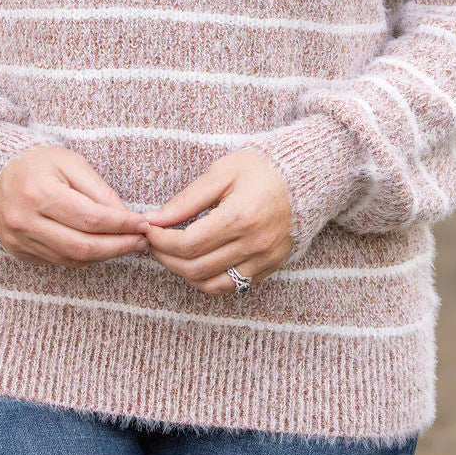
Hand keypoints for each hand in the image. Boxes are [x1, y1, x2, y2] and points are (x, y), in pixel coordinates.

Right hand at [0, 145, 150, 264]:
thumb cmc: (40, 163)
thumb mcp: (72, 163)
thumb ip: (100, 191)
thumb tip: (127, 219)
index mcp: (39, 193)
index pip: (90, 218)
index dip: (121, 225)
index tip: (143, 224)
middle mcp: (25, 221)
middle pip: (82, 246)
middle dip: (119, 246)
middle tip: (142, 241)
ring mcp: (19, 240)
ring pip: (72, 258)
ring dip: (105, 255)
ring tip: (127, 244)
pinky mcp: (18, 252)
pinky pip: (59, 261)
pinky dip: (85, 257)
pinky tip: (102, 247)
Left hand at [139, 149, 293, 294]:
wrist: (306, 175)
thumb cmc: (262, 167)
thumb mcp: (221, 173)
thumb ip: (186, 200)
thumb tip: (155, 219)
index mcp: (240, 217)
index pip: (188, 244)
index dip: (161, 241)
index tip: (149, 229)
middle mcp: (254, 244)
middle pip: (196, 268)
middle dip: (166, 258)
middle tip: (154, 242)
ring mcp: (264, 260)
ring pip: (212, 285)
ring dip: (185, 274)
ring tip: (173, 254)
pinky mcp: (271, 267)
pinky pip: (233, 287)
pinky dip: (209, 280)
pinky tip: (198, 262)